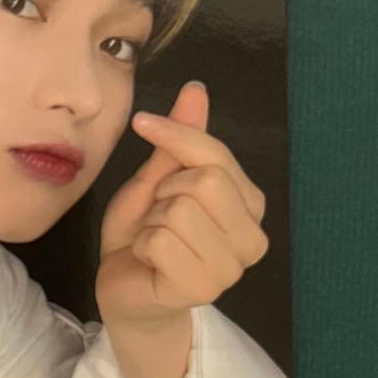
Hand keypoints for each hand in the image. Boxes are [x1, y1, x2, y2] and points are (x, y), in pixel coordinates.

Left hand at [96, 81, 269, 325]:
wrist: (124, 287)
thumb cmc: (144, 233)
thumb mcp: (159, 178)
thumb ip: (182, 140)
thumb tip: (196, 89)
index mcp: (250, 204)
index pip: (218, 154)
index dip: (175, 134)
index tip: (143, 123)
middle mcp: (253, 237)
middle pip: (206, 182)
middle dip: (165, 191)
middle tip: (157, 214)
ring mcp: (232, 268)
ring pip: (180, 212)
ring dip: (151, 221)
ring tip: (154, 239)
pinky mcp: (204, 289)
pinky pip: (161, 241)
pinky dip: (142, 245)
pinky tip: (150, 260)